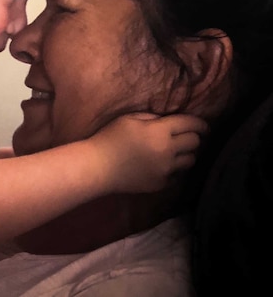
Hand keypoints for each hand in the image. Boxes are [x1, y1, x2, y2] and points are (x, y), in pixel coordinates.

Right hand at [89, 113, 204, 192]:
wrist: (97, 167)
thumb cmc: (109, 138)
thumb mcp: (129, 118)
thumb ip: (152, 117)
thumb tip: (168, 122)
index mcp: (160, 131)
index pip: (191, 124)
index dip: (201, 123)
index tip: (204, 125)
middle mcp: (168, 150)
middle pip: (195, 142)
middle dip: (193, 137)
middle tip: (185, 137)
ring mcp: (166, 170)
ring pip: (190, 160)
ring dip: (185, 154)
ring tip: (175, 152)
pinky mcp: (161, 184)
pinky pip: (176, 175)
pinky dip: (172, 169)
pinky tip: (160, 165)